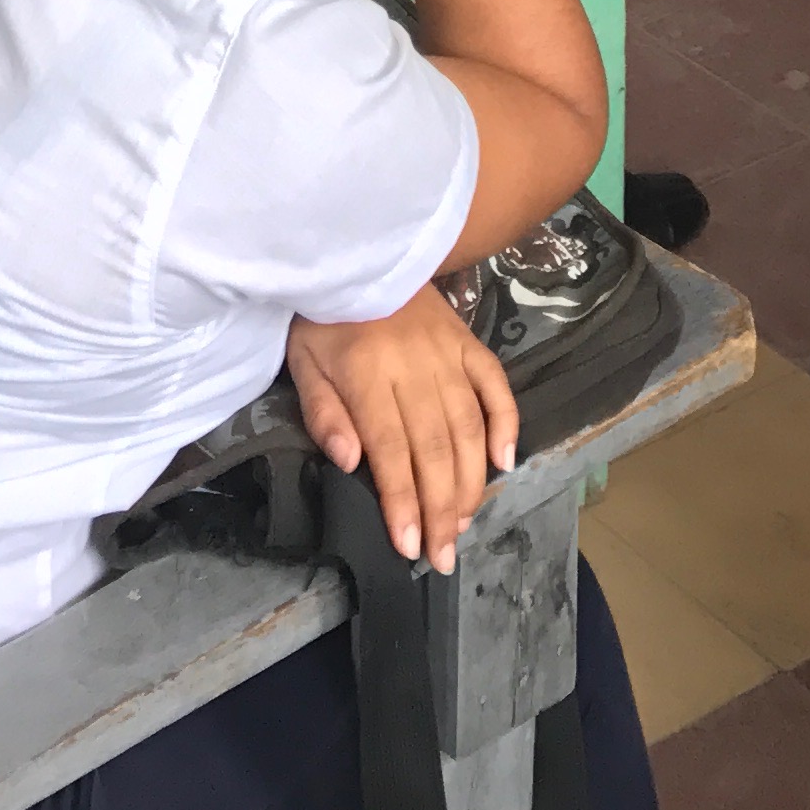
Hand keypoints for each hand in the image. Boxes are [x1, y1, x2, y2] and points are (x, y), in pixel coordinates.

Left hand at [288, 288, 518, 571]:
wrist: (361, 255)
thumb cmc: (325, 320)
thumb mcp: (304, 365)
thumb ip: (323, 414)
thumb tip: (351, 462)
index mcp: (368, 375)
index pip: (391, 451)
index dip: (403, 502)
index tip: (410, 546)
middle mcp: (415, 367)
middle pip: (436, 447)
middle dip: (442, 508)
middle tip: (444, 554)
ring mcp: (447, 353)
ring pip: (468, 426)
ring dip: (471, 481)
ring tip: (465, 524)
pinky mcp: (468, 341)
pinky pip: (495, 384)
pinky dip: (506, 422)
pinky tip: (504, 461)